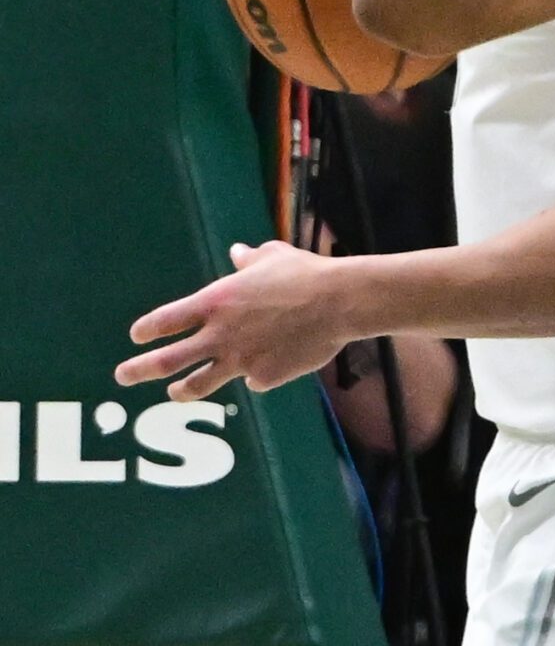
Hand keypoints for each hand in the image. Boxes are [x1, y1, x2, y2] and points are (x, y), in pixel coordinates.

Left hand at [119, 242, 359, 401]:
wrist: (340, 302)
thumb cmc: (306, 273)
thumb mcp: (273, 256)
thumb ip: (250, 259)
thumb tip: (237, 252)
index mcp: (215, 302)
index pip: (166, 320)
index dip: (147, 330)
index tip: (138, 336)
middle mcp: (220, 334)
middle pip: (167, 360)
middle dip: (139, 369)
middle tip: (123, 375)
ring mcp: (241, 359)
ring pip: (199, 384)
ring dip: (182, 391)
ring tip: (174, 393)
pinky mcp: (265, 377)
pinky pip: (254, 380)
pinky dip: (255, 375)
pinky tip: (266, 369)